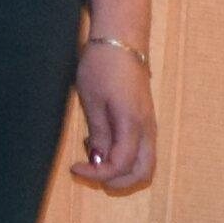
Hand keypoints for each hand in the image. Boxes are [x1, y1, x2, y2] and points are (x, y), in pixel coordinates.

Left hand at [70, 37, 159, 193]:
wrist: (121, 40)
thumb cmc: (103, 67)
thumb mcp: (93, 101)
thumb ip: (99, 134)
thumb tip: (100, 161)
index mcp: (133, 123)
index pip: (121, 165)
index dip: (97, 174)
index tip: (74, 166)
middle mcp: (147, 128)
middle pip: (144, 171)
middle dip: (118, 181)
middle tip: (91, 173)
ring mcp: (149, 124)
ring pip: (144, 162)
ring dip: (121, 169)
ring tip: (94, 155)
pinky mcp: (145, 120)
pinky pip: (141, 149)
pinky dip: (123, 157)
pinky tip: (101, 142)